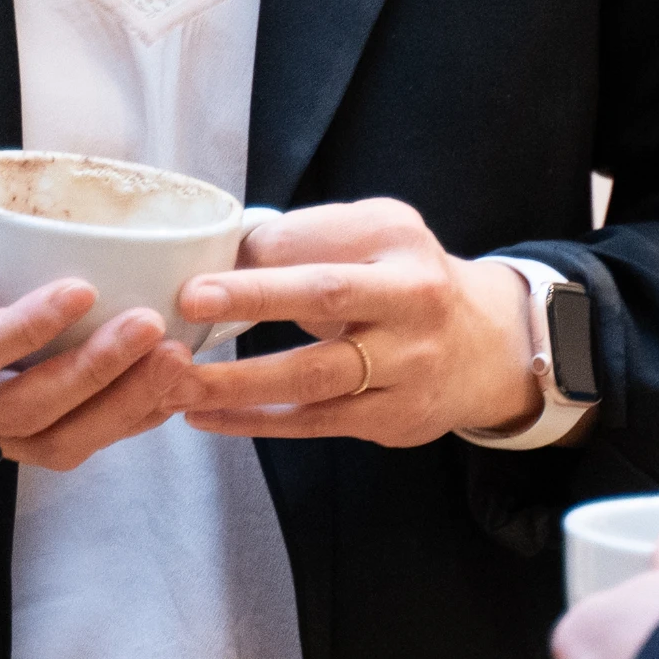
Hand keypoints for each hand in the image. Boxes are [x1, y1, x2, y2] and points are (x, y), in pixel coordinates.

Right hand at [0, 201, 200, 472]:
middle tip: (151, 327)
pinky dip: (119, 422)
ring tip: (175, 361)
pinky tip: (165, 388)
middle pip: (16, 413)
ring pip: (47, 444)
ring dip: (117, 409)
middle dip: (91, 375)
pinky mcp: (1, 432)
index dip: (25, 330)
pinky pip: (62, 444)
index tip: (83, 288)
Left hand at [167, 199, 541, 446]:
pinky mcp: (394, 417)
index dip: (254, 255)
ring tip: (175, 381)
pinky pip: (313, 422)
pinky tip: (206, 417)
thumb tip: (219, 250)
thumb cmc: (402, 282)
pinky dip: (254, 422)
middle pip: (326, 296)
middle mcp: (411, 298)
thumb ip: (308, 239)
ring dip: (237, 382)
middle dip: (254, 298)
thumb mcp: (374, 236)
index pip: (317, 239)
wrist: (483, 347)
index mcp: (397, 240)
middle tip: (190, 302)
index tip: (194, 267)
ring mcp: (406, 364)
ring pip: (312, 376)